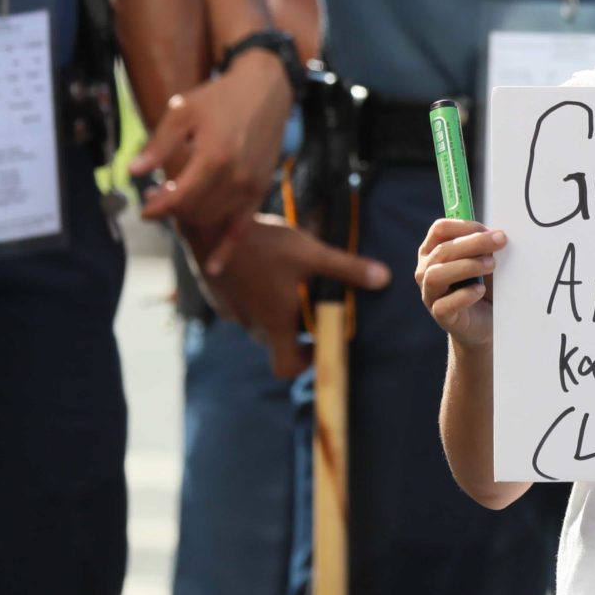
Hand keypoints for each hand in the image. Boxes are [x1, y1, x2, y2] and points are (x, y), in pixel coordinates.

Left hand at [132, 52, 292, 240]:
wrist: (267, 90)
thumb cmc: (220, 97)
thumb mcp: (183, 111)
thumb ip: (159, 145)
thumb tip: (133, 173)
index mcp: (215, 157)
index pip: (180, 198)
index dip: (157, 208)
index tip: (144, 208)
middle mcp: (236, 177)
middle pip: (195, 211)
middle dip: (173, 210)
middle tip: (159, 198)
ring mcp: (251, 186)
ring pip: (213, 219)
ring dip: (191, 219)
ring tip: (178, 205)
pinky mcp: (261, 190)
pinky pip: (242, 227)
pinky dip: (227, 248)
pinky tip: (214, 267)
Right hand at [186, 214, 391, 378]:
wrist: (210, 227)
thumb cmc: (263, 244)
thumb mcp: (311, 253)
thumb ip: (347, 269)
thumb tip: (384, 279)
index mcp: (275, 323)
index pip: (286, 367)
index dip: (305, 362)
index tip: (318, 342)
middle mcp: (251, 325)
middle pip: (278, 343)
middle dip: (297, 329)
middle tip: (313, 301)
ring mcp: (232, 312)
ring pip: (261, 324)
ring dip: (277, 311)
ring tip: (291, 280)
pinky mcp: (220, 297)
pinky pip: (244, 308)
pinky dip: (258, 297)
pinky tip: (267, 269)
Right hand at [417, 219, 503, 350]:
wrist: (485, 321)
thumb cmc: (483, 284)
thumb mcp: (485, 260)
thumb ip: (486, 246)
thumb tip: (497, 233)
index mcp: (434, 250)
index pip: (440, 229)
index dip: (465, 226)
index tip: (489, 229)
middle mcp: (426, 270)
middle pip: (442, 250)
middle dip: (474, 243)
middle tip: (500, 241)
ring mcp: (429, 293)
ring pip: (435, 275)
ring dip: (467, 266)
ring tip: (491, 265)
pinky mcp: (439, 314)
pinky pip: (444, 305)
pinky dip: (464, 295)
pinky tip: (480, 290)